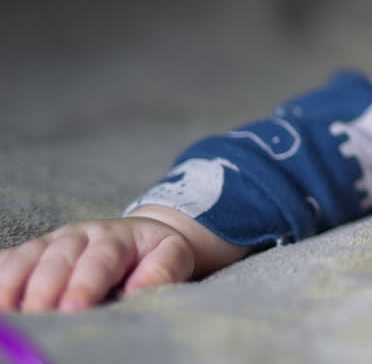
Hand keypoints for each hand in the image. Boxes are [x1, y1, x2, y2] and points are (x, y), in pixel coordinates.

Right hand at [0, 206, 248, 311]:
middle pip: (58, 259)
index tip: (75, 308)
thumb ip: (163, 270)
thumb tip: (140, 291)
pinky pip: (10, 259)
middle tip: (40, 317)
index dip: (85, 283)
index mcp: (117, 237)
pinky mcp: (34, 252)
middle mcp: (80, 235)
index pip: (100, 258)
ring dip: (13, 283)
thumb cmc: (157, 252)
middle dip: (46, 288)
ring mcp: (53, 242)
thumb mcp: (174, 255)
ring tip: (7, 311)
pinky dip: (0, 276)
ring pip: (27, 257)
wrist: (143, 234)